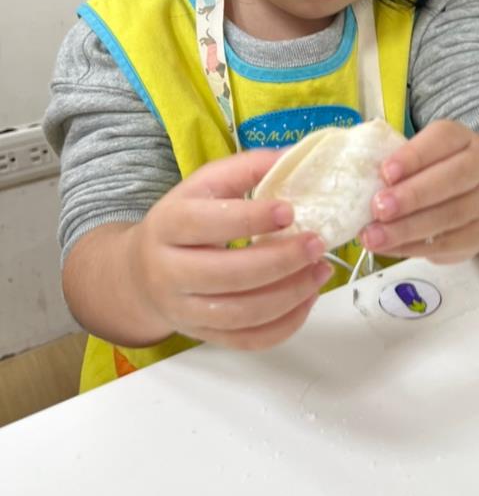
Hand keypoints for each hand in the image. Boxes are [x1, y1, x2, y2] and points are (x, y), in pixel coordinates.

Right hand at [125, 150, 333, 350]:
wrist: (141, 273)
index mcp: (168, 225)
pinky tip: (307, 298)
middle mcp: (169, 271)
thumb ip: (245, 168)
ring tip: (321, 270)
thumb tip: (291, 156)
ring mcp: (185, 309)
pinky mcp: (203, 335)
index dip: (249, 218)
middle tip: (317, 243)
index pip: (206, 224)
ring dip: (290, 294)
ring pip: (242, 313)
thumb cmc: (184, 222)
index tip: (289, 210)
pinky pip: (248, 340)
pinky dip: (284, 324)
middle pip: (228, 275)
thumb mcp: (204, 185)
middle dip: (281, 261)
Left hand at [360, 120, 478, 262]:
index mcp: (461, 139)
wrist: (473, 195)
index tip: (385, 172)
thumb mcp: (420, 154)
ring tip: (373, 236)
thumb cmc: (433, 170)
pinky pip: (445, 244)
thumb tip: (359, 179)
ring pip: (448, 216)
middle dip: (411, 195)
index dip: (413, 156)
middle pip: (451, 179)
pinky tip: (387, 247)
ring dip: (406, 228)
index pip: (442, 139)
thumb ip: (398, 162)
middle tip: (378, 208)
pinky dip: (411, 247)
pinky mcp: (477, 236)